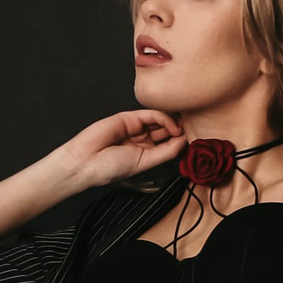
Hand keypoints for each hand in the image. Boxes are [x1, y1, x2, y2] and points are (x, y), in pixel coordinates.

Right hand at [58, 108, 186, 190]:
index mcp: (145, 154)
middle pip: (166, 131)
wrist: (86, 161)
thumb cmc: (109, 168)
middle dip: (180, 130)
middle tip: (195, 130)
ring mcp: (136, 128)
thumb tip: (184, 141)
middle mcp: (142, 140)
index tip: (196, 144)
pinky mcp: (129, 117)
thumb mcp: (145, 163)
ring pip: (160, 121)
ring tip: (184, 128)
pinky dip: (164, 118)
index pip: (168, 144)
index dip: (181, 142)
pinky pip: (151, 115)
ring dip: (174, 123)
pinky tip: (172, 126)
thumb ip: (165, 152)